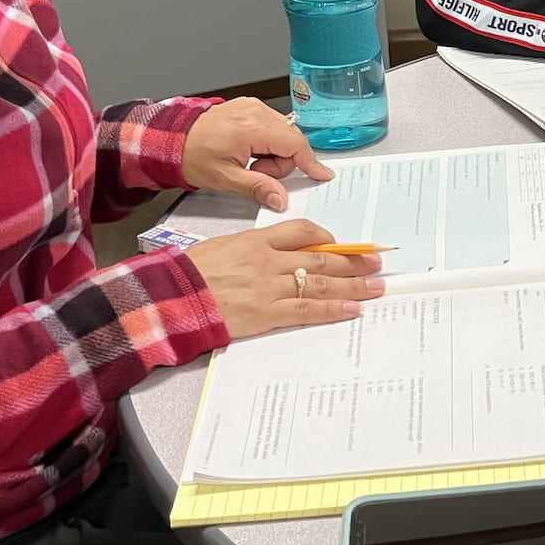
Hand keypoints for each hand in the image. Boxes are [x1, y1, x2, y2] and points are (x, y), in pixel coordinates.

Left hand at [181, 97, 334, 210]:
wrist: (170, 139)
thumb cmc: (191, 155)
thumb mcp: (226, 178)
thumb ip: (258, 188)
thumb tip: (280, 199)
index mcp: (252, 128)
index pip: (295, 145)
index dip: (310, 162)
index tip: (322, 174)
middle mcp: (256, 112)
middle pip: (292, 141)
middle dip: (280, 162)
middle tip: (256, 171)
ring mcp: (253, 106)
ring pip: (284, 134)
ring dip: (273, 152)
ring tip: (248, 161)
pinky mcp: (249, 107)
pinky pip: (273, 127)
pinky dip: (267, 141)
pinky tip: (248, 150)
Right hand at [183, 218, 384, 339]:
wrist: (169, 298)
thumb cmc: (189, 274)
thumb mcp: (223, 248)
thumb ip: (253, 250)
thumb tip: (278, 255)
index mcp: (256, 241)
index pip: (302, 231)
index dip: (328, 237)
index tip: (344, 242)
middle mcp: (268, 260)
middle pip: (321, 257)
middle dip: (353, 260)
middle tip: (375, 262)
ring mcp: (269, 287)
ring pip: (320, 282)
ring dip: (352, 285)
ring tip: (375, 287)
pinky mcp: (266, 313)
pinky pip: (307, 309)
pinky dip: (332, 309)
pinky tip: (351, 309)